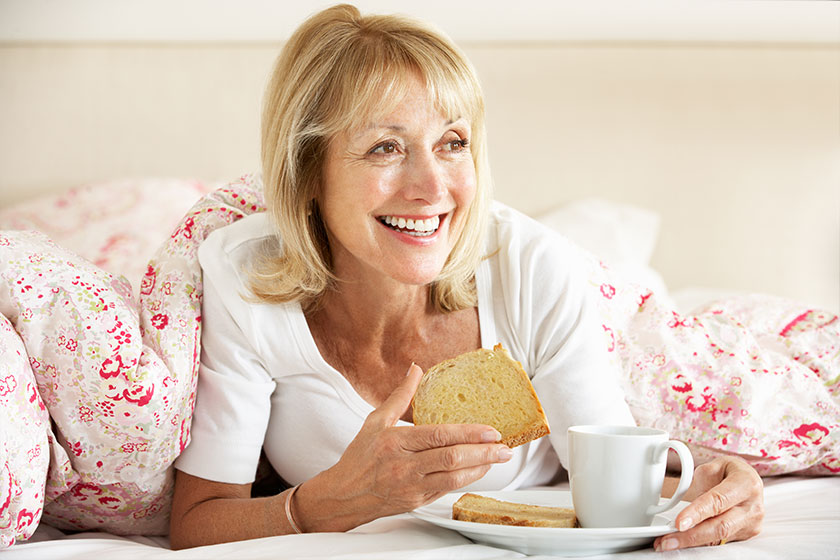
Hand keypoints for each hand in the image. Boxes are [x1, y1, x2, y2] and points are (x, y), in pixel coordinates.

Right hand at [296, 363, 511, 530]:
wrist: (344, 495)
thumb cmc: (360, 456)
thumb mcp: (376, 421)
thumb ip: (400, 395)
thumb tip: (415, 369)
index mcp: (396, 442)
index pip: (439, 436)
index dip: (468, 433)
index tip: (491, 430)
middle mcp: (405, 466)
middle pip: (452, 458)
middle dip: (483, 452)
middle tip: (505, 446)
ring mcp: (412, 486)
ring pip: (454, 478)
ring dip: (481, 468)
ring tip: (499, 457)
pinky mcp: (417, 501)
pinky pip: (447, 490)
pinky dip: (467, 479)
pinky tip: (480, 469)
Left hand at [654, 456, 763, 550]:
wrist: (746, 480)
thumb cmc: (729, 472)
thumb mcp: (713, 466)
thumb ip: (700, 483)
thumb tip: (684, 507)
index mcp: (746, 484)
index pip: (718, 501)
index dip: (697, 513)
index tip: (679, 523)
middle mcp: (752, 506)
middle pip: (720, 527)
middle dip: (691, 535)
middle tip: (668, 539)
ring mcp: (752, 523)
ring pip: (719, 538)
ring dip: (692, 542)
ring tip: (669, 542)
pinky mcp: (746, 535)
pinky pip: (720, 541)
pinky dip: (700, 543)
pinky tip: (683, 541)